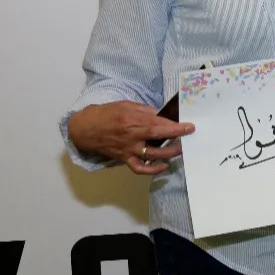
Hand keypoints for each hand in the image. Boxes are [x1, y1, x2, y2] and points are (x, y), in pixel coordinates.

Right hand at [66, 100, 193, 175]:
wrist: (85, 128)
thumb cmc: (107, 114)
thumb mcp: (127, 105)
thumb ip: (146, 110)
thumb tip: (164, 115)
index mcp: (132, 120)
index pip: (158, 124)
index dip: (175, 127)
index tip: (189, 126)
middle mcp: (131, 136)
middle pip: (157, 139)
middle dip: (176, 138)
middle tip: (189, 136)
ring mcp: (128, 149)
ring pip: (152, 155)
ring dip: (169, 153)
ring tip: (181, 148)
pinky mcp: (124, 158)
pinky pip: (139, 168)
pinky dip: (153, 170)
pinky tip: (164, 165)